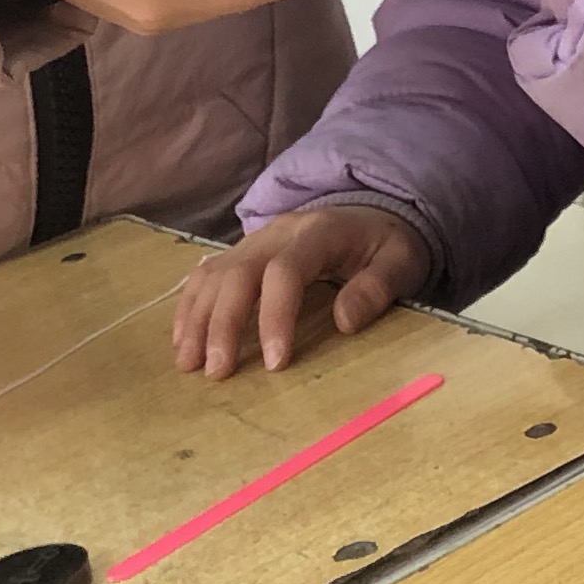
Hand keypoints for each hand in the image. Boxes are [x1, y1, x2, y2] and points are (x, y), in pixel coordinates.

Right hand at [173, 205, 430, 376]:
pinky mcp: (243, 252)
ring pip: (214, 274)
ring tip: (188, 363)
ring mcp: (255, 240)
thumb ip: (376, 288)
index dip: (275, 316)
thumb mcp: (401, 261)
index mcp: (318, 233)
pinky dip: (190, 305)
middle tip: (216, 372)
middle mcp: (278, 233)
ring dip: (197, 318)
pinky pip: (207, 274)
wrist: (371, 211)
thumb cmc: (385, 244)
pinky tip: (182, 339)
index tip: (276, 363)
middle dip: (223, 324)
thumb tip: (344, 322)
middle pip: (238, 273)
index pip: (285, 271)